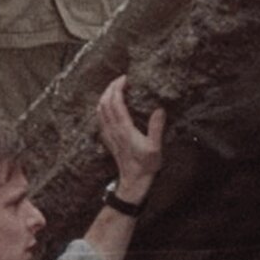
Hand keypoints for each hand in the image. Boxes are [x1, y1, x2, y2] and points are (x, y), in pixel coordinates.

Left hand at [97, 74, 164, 203]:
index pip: (116, 102)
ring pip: (99, 109)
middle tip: (120, 79)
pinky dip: (102, 106)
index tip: (125, 78)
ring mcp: (108, 134)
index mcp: (124, 128)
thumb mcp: (155, 147)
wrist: (133, 182)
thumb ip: (156, 128)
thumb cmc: (145, 165)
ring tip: (114, 88)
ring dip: (105, 95)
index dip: (118, 87)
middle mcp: (113, 129)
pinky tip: (108, 105)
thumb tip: (159, 109)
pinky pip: (99, 118)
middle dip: (110, 87)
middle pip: (104, 102)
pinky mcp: (107, 139)